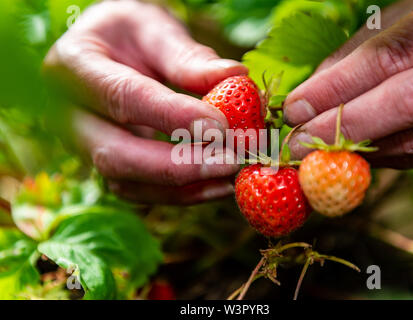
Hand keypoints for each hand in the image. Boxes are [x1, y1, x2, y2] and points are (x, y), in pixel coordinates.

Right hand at [44, 1, 246, 203]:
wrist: (104, 52)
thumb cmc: (127, 34)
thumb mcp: (153, 28)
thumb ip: (187, 57)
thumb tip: (235, 76)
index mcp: (73, 67)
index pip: (123, 97)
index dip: (173, 116)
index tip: (221, 126)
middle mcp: (70, 116)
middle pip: (116, 156)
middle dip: (180, 166)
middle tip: (232, 161)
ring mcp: (86, 148)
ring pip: (129, 185)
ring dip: (185, 188)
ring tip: (233, 177)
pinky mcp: (110, 165)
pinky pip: (142, 190)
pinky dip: (182, 193)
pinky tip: (218, 184)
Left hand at [284, 0, 412, 168]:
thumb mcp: (402, 19)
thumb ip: (361, 50)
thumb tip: (312, 93)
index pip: (388, 57)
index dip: (335, 87)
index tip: (295, 109)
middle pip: (406, 101)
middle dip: (341, 125)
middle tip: (297, 144)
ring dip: (357, 148)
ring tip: (317, 152)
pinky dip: (383, 156)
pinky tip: (353, 152)